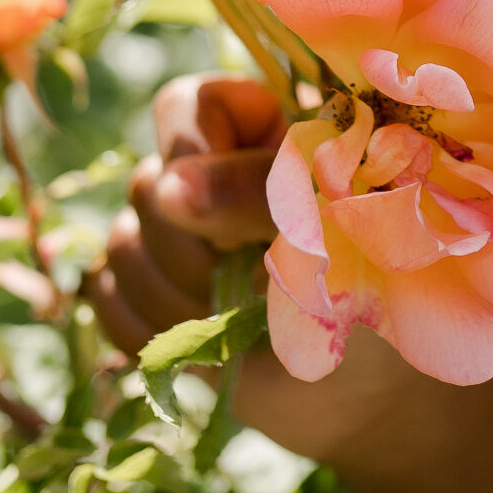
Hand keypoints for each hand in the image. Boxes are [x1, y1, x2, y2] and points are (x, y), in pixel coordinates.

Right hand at [89, 74, 492, 492]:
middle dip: (201, 251)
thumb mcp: (340, 220)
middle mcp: (212, 169)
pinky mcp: (150, 293)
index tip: (249, 216)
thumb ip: (260, 191)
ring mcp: (176, 233)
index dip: (199, 158)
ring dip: (182, 297)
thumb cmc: (386, 284)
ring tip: (248, 321)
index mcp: (268, 125)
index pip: (185, 107)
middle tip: (264, 285)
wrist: (380, 386)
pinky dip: (153, 328)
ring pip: (121, 242)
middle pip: (148, 183)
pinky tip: (210, 342)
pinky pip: (106, 296)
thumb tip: (171, 188)